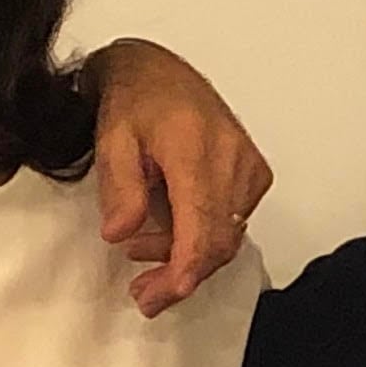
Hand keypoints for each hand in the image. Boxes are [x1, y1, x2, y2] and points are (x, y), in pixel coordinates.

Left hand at [87, 37, 270, 315]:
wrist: (158, 70)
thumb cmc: (134, 101)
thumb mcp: (111, 140)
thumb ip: (119, 188)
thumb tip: (121, 233)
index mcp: (196, 148)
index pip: (202, 227)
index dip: (185, 270)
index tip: (161, 296)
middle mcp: (232, 158)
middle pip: (218, 241)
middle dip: (181, 276)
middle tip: (144, 295)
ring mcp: (248, 166)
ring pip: (227, 236)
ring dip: (188, 257)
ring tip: (142, 254)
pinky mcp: (254, 173)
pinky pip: (233, 222)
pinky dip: (202, 237)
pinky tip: (169, 233)